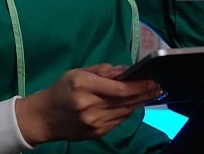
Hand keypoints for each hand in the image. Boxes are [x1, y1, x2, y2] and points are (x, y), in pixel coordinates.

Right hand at [15, 63, 162, 145]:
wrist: (45, 117)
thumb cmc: (61, 90)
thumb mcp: (77, 72)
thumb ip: (102, 70)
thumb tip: (125, 70)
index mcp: (83, 86)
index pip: (119, 88)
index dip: (139, 85)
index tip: (153, 80)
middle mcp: (89, 106)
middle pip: (125, 101)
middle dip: (145, 93)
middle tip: (159, 86)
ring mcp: (94, 122)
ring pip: (125, 112)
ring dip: (139, 102)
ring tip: (151, 93)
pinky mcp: (97, 133)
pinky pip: (119, 121)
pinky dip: (128, 111)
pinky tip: (134, 104)